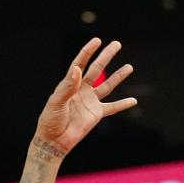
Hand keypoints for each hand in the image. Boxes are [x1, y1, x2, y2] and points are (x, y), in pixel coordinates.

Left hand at [35, 38, 135, 155]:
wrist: (54, 141)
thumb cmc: (50, 121)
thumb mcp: (56, 102)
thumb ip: (67, 86)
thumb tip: (78, 69)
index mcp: (70, 84)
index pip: (80, 64)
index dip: (88, 52)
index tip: (97, 41)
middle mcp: (81, 90)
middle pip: (97, 69)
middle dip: (106, 56)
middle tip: (117, 44)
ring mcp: (90, 101)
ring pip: (107, 86)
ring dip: (118, 76)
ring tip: (129, 67)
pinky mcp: (96, 114)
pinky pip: (112, 108)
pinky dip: (123, 104)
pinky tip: (133, 101)